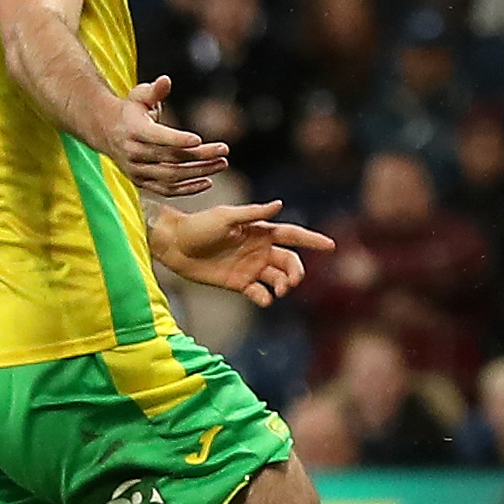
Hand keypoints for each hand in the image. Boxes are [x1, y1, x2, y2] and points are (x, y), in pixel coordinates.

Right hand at [101, 75, 226, 197]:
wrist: (107, 131)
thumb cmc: (131, 110)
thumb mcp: (140, 96)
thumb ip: (154, 90)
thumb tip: (166, 80)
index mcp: (133, 130)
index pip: (156, 137)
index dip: (177, 139)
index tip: (199, 139)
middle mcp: (133, 153)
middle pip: (170, 157)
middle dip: (200, 155)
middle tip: (224, 150)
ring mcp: (136, 170)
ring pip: (171, 176)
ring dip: (199, 172)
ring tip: (222, 164)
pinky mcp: (141, 182)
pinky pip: (166, 190)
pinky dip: (187, 189)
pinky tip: (208, 181)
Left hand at [151, 199, 332, 306]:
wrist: (173, 245)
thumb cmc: (198, 226)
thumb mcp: (225, 217)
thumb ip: (252, 213)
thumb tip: (280, 205)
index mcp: (260, 231)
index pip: (292, 235)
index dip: (311, 240)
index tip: (330, 245)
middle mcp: (259, 249)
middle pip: (289, 261)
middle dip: (296, 272)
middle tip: (292, 282)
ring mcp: (250, 267)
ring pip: (278, 278)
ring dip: (284, 285)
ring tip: (279, 290)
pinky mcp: (238, 283)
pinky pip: (259, 293)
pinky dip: (265, 298)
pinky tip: (263, 298)